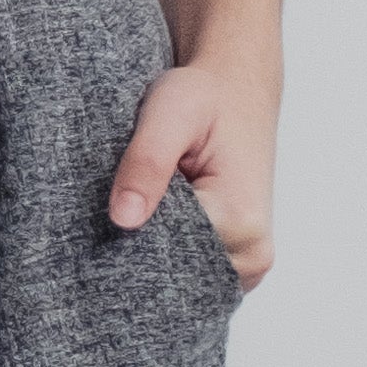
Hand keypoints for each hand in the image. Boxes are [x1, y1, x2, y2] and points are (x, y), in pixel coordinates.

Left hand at [107, 56, 274, 289]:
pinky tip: (161, 215)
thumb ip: (146, 163)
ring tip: (150, 199)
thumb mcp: (170, 113)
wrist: (237, 90)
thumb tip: (122, 220)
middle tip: (129, 197)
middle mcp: (251, 255)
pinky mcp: (236, 259)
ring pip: (179, 277)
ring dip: (153, 246)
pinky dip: (168, 248)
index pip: (164, 259)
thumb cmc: (206, 96)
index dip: (127, 238)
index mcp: (240, 224)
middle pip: (172, 275)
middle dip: (139, 244)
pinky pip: (191, 271)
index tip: (115, 205)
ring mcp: (247, 264)